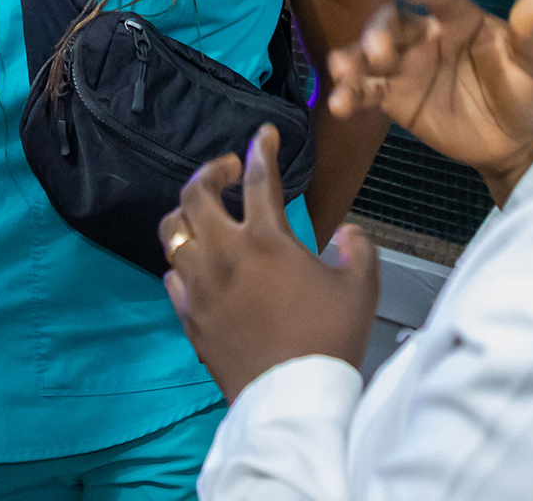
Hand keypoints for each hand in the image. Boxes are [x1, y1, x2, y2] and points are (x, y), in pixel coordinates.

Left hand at [159, 125, 378, 401]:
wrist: (292, 397)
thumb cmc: (329, 340)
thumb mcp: (360, 289)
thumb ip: (359, 250)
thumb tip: (350, 233)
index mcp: (266, 239)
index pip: (258, 177)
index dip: (261, 149)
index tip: (264, 135)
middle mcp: (224, 253)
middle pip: (196, 192)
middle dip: (211, 171)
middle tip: (228, 171)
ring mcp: (200, 284)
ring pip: (172, 230)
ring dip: (187, 212)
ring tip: (205, 213)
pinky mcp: (188, 313)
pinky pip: (171, 273)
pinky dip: (182, 260)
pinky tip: (197, 263)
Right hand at [327, 0, 532, 205]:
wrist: (519, 142)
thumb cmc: (530, 91)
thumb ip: (529, 32)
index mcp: (461, 19)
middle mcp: (427, 36)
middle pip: (394, 24)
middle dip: (379, 32)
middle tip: (377, 50)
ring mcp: (407, 67)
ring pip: (371, 56)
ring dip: (353, 59)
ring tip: (341, 72)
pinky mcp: (396, 98)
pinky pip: (368, 92)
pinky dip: (350, 95)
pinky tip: (339, 104)